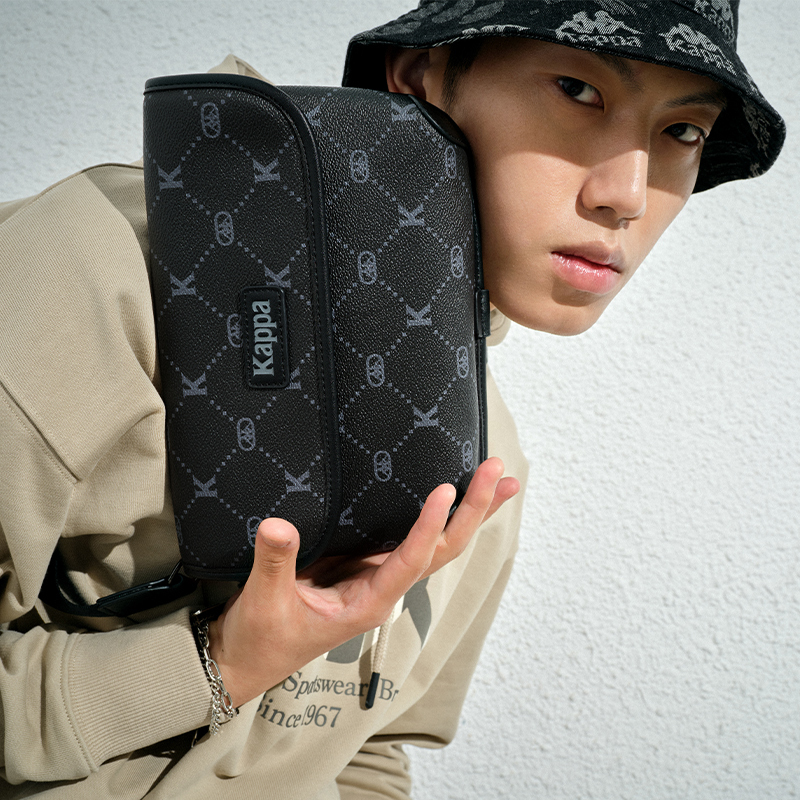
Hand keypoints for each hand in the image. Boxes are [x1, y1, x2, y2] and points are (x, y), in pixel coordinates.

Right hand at [207, 457, 518, 707]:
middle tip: (499, 472)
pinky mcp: (360, 562)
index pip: (411, 561)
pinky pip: (406, 534)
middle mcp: (383, 586)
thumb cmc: (261, 640)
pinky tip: (448, 492)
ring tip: (497, 476)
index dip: (429, 526)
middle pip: (442, 548)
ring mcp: (375, 574)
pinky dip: (432, 514)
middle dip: (473, 511)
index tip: (445, 491)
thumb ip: (275, 563)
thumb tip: (279, 525)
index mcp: (368, 603)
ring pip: (434, 541)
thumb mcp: (264, 602)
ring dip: (468, 510)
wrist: (249, 658)